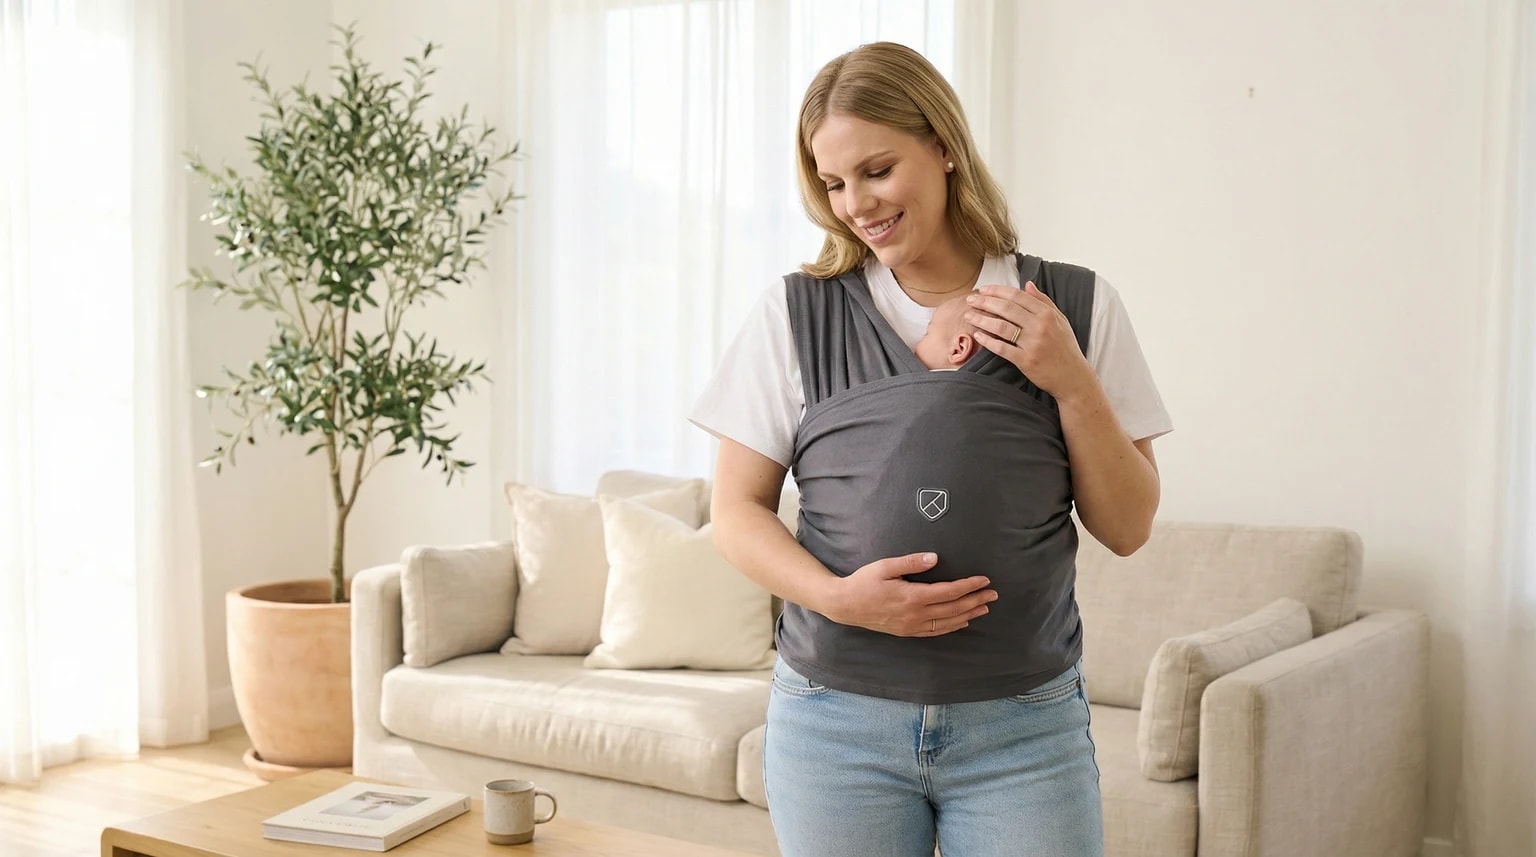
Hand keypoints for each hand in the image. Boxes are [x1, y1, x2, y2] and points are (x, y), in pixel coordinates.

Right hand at [822, 552, 996, 636]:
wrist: (844, 605)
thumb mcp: (885, 566)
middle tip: (993, 595)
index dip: (969, 586)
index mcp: (913, 596)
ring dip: (968, 615)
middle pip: (953, 608)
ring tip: (984, 609)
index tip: (984, 580)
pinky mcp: (907, 632)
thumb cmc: (863, 582)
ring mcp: (912, 626)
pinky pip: (935, 631)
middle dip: (975, 601)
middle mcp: (916, 614)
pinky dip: (952, 627)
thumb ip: (911, 562)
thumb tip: (935, 558)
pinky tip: (961, 622)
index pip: (949, 592)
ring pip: (947, 622)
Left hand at [965, 282, 1094, 400]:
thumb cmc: (1065, 348)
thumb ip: (1043, 301)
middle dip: (985, 302)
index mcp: (1047, 314)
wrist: (1073, 377)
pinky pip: (1002, 348)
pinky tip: (977, 335)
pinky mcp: (1026, 361)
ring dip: (982, 320)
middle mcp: (1040, 326)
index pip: (1017, 296)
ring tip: (969, 316)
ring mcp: (1033, 344)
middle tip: (970, 299)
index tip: (984, 290)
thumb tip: (1028, 284)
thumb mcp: (1060, 320)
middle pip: (1006, 309)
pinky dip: (988, 341)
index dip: (998, 291)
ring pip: (1002, 327)